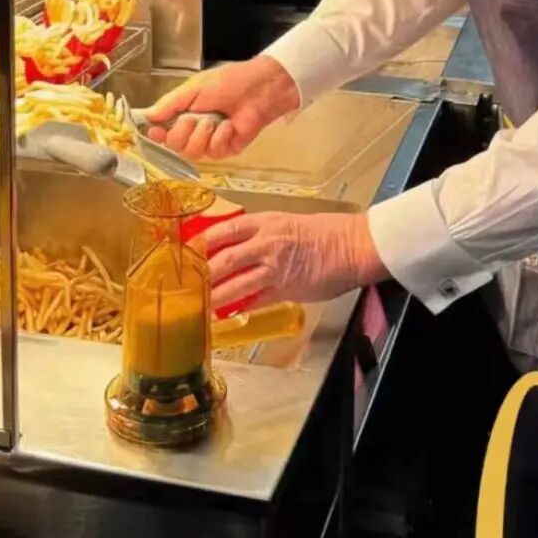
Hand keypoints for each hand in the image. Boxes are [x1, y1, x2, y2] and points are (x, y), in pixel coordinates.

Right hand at [142, 56, 299, 160]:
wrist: (258, 89)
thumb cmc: (227, 83)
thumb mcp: (193, 89)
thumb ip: (169, 104)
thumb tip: (147, 116)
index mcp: (183, 113)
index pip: (162, 131)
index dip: (157, 134)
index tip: (155, 131)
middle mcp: (194, 129)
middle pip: (174, 146)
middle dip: (182, 133)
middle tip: (193, 118)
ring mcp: (210, 141)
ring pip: (192, 153)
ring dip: (201, 135)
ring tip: (214, 121)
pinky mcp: (226, 149)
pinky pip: (213, 152)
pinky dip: (220, 138)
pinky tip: (229, 126)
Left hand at [204, 211, 387, 312]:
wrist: (351, 246)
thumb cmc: (323, 233)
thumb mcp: (286, 223)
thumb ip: (260, 236)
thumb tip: (234, 247)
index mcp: (265, 222)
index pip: (225, 230)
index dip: (203, 242)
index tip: (187, 250)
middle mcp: (266, 243)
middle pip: (224, 258)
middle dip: (202, 273)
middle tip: (185, 283)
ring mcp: (274, 268)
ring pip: (236, 283)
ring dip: (215, 296)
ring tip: (198, 305)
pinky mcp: (285, 289)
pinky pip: (255, 300)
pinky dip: (240, 307)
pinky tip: (226, 314)